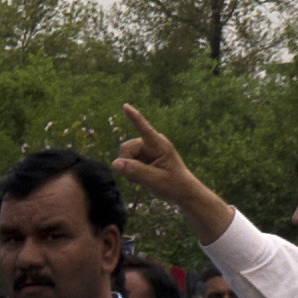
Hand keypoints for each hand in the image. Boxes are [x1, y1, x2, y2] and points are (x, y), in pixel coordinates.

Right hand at [109, 103, 237, 239]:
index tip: (126, 106)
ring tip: (145, 177)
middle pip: (127, 147)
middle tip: (139, 178)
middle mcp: (152, 143)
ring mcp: (147, 149)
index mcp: (159, 145)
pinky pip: (127, 161)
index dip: (134, 118)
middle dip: (127, 162)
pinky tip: (143, 176)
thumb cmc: (173, 185)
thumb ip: (135, 171)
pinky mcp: (143, 156)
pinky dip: (131, 170)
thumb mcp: (154, 181)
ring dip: (129, 168)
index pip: (145, 129)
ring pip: (125, 155)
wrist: (182, 191)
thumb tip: (115, 163)